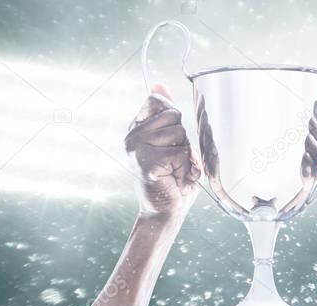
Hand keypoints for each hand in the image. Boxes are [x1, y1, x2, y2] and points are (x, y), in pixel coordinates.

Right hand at [125, 84, 200, 217]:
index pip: (157, 100)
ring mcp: (136, 149)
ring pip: (178, 133)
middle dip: (181, 137)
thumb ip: (164, 111)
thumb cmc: (171, 176)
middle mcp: (131, 136)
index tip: (168, 139)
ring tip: (174, 168)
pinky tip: (174, 177)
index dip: (172, 117)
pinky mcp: (147, 162)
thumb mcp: (171, 139)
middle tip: (173, 159)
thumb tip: (158, 83)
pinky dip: (185, 166)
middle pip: (172, 115)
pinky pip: (180, 151)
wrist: (165, 211)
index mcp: (136, 127)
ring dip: (184, 153)